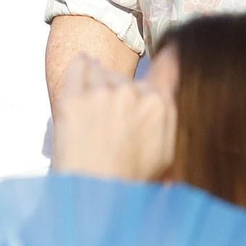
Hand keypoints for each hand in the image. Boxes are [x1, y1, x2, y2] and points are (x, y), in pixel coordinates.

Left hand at [51, 55, 174, 181]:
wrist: (95, 200)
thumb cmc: (132, 185)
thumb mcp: (167, 157)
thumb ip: (168, 122)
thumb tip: (168, 104)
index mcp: (160, 106)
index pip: (170, 64)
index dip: (172, 51)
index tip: (172, 44)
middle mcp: (133, 92)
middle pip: (125, 76)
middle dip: (118, 91)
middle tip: (109, 120)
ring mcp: (102, 92)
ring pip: (99, 70)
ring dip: (96, 83)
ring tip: (92, 110)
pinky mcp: (73, 97)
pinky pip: (77, 67)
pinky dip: (79, 66)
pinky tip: (80, 69)